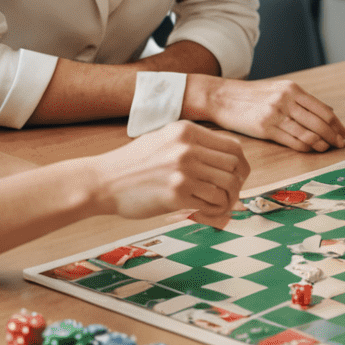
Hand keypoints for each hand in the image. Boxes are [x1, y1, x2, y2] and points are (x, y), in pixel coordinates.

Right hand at [92, 121, 249, 228]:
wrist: (103, 181)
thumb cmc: (134, 163)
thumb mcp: (164, 138)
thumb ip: (193, 144)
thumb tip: (226, 160)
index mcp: (187, 131)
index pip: (233, 147)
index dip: (241, 165)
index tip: (238, 177)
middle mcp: (187, 148)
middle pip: (234, 166)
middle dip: (237, 184)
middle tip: (230, 195)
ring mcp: (183, 171)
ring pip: (227, 186)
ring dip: (228, 200)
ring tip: (219, 206)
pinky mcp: (176, 194)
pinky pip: (211, 204)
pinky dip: (215, 211)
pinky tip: (206, 212)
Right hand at [183, 76, 344, 152]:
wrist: (223, 97)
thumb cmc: (253, 95)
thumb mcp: (279, 89)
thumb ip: (302, 100)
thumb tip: (328, 112)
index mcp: (292, 89)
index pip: (323, 109)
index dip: (336, 123)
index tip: (343, 132)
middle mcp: (286, 100)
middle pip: (319, 122)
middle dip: (333, 136)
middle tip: (340, 144)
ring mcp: (275, 114)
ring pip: (307, 134)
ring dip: (321, 144)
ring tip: (327, 149)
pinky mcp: (265, 128)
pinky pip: (292, 141)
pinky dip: (305, 148)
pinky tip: (310, 150)